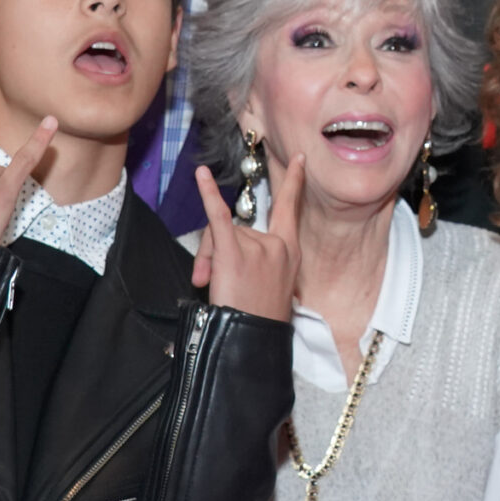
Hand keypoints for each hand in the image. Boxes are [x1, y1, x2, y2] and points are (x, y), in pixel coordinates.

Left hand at [190, 154, 298, 324]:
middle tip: (207, 278)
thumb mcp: (273, 286)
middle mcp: (278, 245)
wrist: (252, 341)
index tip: (298, 160)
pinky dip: (207, 194)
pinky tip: (201, 175)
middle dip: (218, 247)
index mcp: (291, 252)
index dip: (294, 183)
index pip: (291, 209)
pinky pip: (218, 217)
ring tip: (207, 284)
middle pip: (239, 226)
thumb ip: (256, 261)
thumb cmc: (260, 320)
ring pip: (221, 234)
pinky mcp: (234, 253)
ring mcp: (258, 248)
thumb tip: (222, 255)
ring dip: (208, 256)